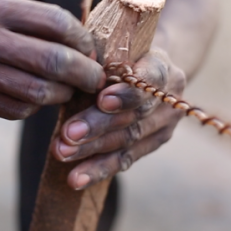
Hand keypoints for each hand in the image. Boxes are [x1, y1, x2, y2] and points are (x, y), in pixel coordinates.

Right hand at [0, 0, 104, 119]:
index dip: (83, 38)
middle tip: (96, 79)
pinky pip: (9, 109)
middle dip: (86, 75)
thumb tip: (61, 35)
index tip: (90, 47)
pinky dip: (30, 107)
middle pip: (55, 63)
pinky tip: (32, 99)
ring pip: (36, 94)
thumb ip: (15, 14)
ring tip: (66, 91)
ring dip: (60, 96)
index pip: (57, 23)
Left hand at [50, 49, 186, 188]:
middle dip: (98, 126)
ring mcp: (164, 124)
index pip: (149, 80)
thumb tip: (67, 75)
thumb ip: (99, 64)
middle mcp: (168, 97)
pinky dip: (99, 170)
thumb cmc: (120, 58)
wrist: (146, 72)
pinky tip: (76, 179)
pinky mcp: (154, 144)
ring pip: (127, 140)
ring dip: (92, 151)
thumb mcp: (114, 52)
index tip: (101, 100)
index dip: (126, 93)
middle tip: (67, 134)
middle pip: (134, 115)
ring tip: (63, 154)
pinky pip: (125, 160)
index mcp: (161, 65)